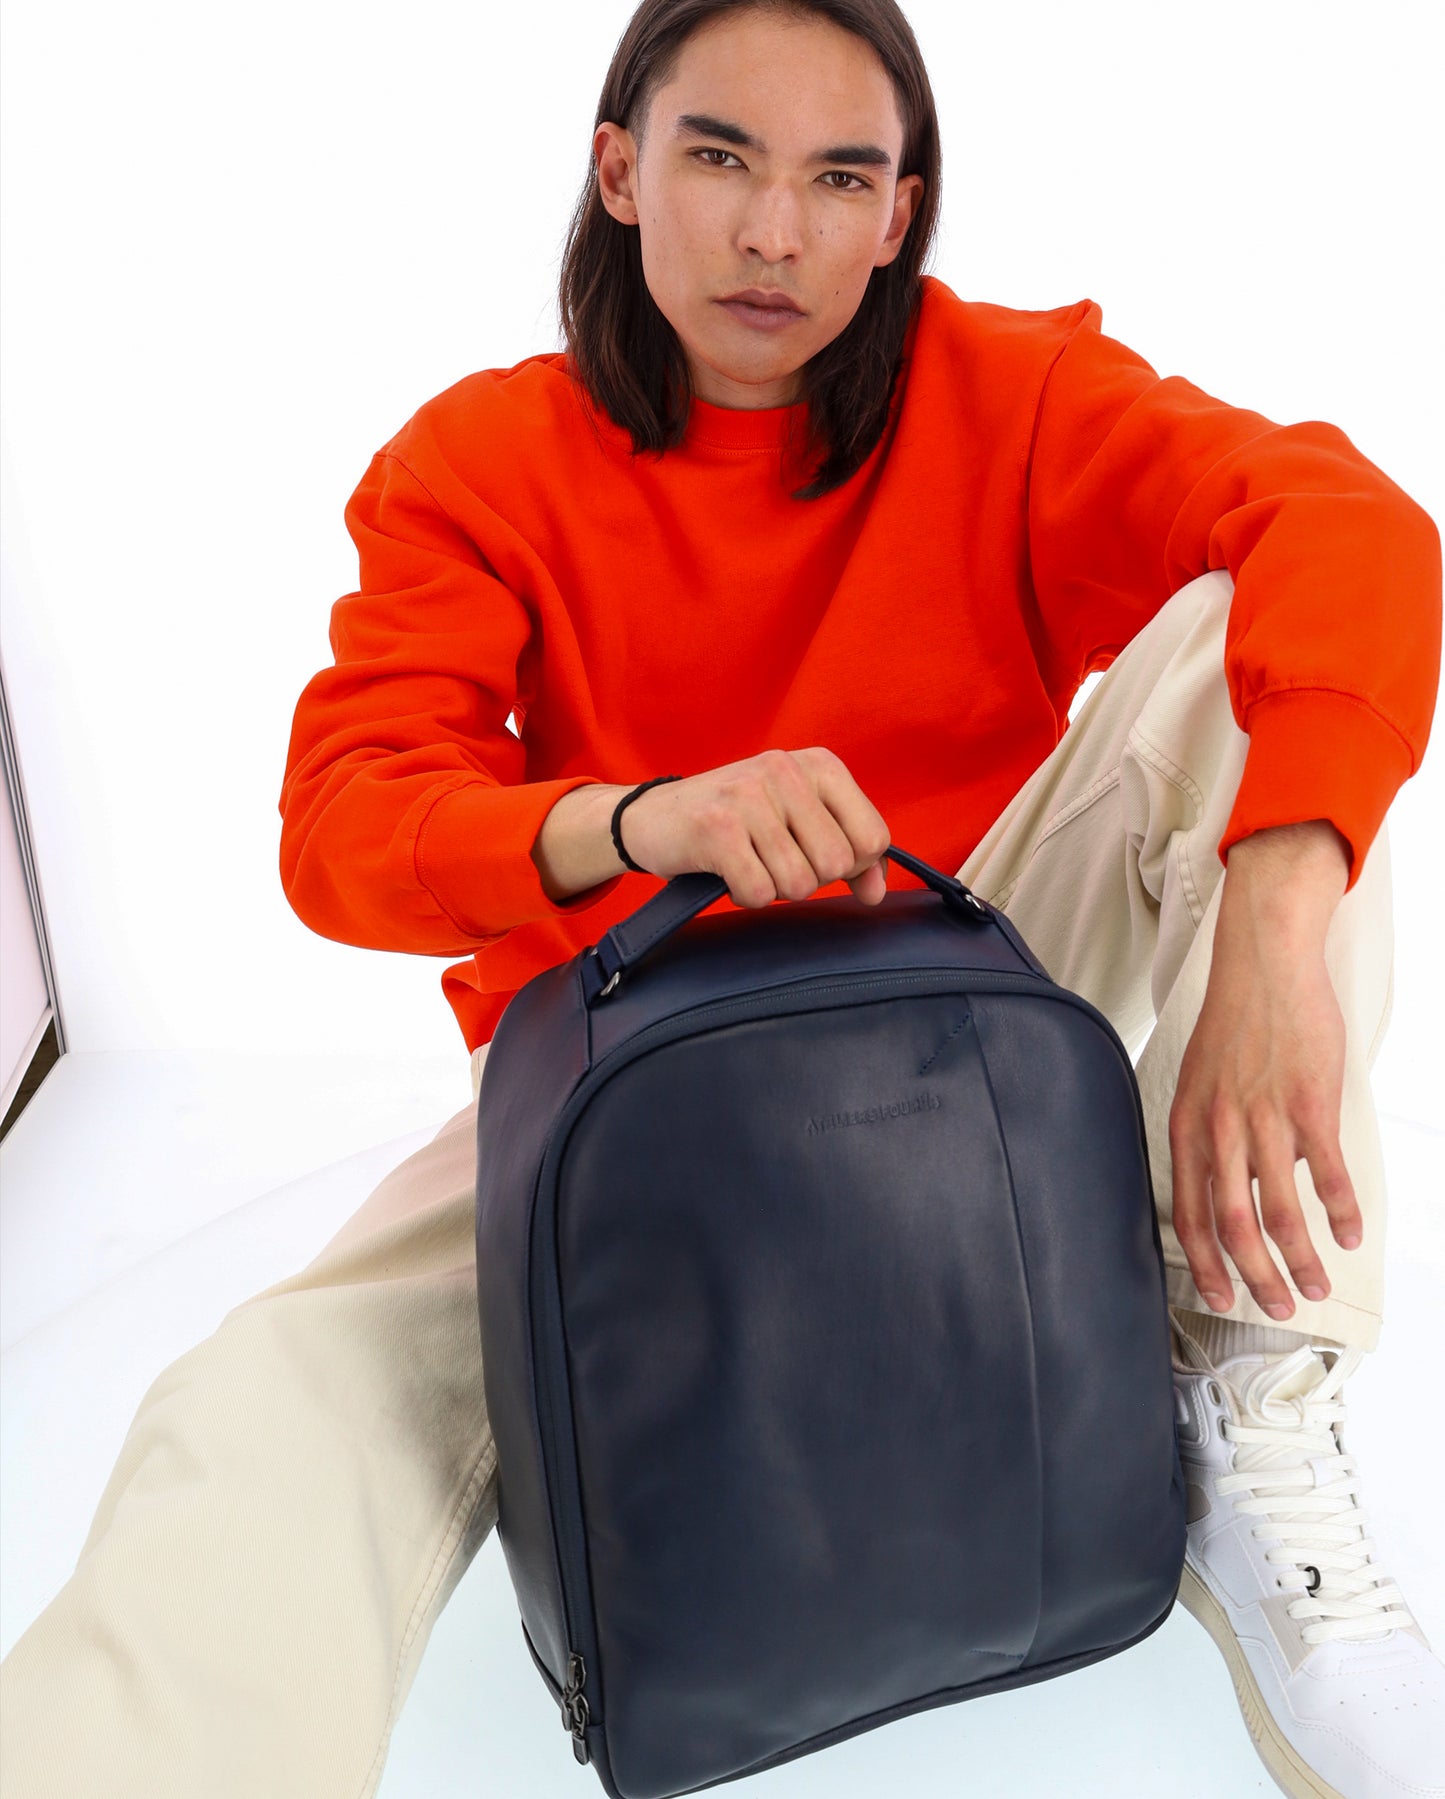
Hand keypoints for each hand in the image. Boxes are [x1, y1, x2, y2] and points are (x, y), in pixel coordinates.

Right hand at [617, 746, 891, 907]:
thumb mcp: (799, 821)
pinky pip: (759, 892)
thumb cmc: (736, 821)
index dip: (852, 867)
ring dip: (774, 889)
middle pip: (839, 864)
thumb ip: (848, 853)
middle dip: (809, 879)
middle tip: (775, 862)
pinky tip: (728, 874)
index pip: (873, 838)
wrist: (653, 817)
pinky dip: (746, 895)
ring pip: (800, 883)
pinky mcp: (716, 828)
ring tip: (750, 864)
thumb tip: (876, 892)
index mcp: (819, 764)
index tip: (816, 859)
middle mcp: (786, 770)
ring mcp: (750, 796)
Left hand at [1167, 888, 1362, 1319]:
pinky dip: (1341, 1212)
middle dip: (1254, 1277)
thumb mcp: (1200, 1082)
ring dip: (1300, 1259)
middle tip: (1277, 1308)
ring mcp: (1266, 1119)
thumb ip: (1212, 1136)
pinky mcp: (1310, 1106)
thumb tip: (1235, 1183)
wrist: (1263, 965)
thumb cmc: (1234, 1024)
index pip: (1186, 1212)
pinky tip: (1351, 1236)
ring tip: (1317, 1286)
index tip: (1220, 1298)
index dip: (1203, 1262)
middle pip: (1232, 1224)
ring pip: (1280, 1211)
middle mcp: (1220, 1129)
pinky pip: (1327, 1174)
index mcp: (1187, 1126)